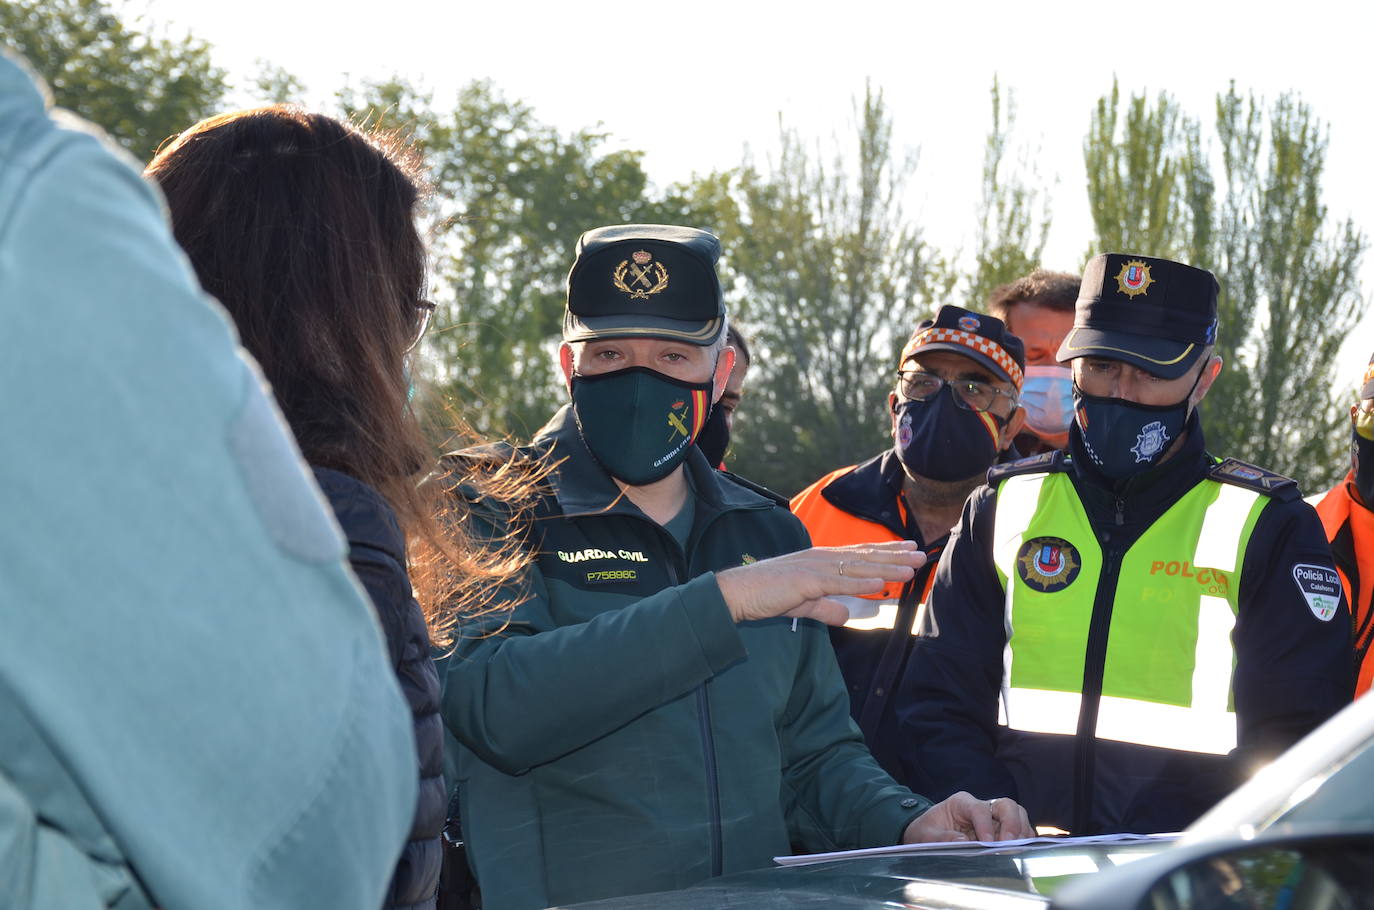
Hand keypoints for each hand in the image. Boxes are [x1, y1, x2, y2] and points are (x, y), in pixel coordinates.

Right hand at [715, 541, 925, 624]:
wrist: (737, 594)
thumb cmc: (765, 596)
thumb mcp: (803, 604)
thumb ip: (826, 608)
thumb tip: (846, 615)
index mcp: (820, 561)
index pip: (859, 554)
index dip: (885, 552)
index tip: (908, 550)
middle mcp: (821, 558)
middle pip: (865, 556)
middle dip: (895, 556)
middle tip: (921, 554)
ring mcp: (815, 567)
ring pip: (858, 567)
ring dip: (887, 566)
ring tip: (911, 567)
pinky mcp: (807, 581)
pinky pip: (840, 581)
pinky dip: (863, 580)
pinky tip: (883, 581)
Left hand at [901, 792, 1033, 843]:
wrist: (929, 835)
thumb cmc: (927, 832)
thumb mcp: (926, 835)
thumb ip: (941, 838)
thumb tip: (962, 842)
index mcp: (962, 803)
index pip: (979, 809)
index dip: (985, 825)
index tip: (987, 843)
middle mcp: (982, 806)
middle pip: (1006, 805)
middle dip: (1012, 823)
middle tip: (1009, 844)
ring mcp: (994, 818)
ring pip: (1018, 815)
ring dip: (1020, 833)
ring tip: (1016, 850)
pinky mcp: (1002, 830)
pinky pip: (1020, 830)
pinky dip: (1024, 840)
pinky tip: (1021, 852)